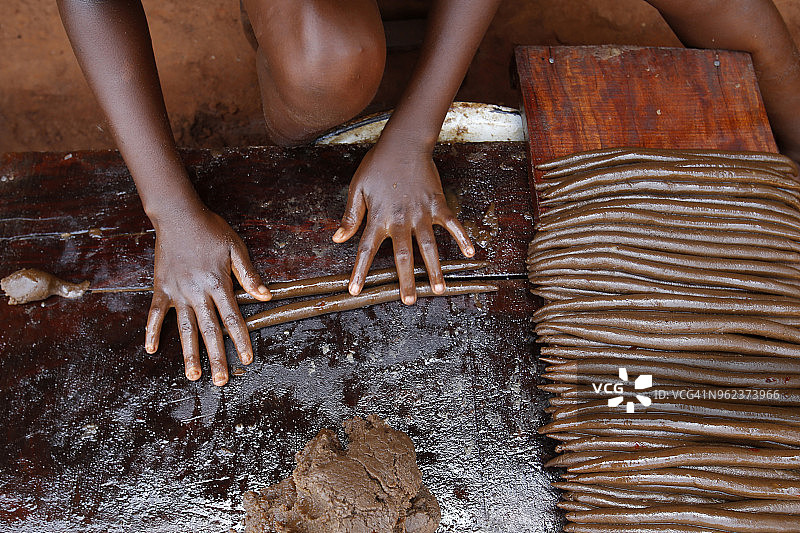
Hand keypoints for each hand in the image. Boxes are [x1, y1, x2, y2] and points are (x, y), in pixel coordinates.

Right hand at [144, 205, 270, 385]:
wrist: (178, 215)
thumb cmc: (210, 229)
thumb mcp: (235, 248)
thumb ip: (248, 275)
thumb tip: (266, 296)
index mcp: (218, 283)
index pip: (233, 318)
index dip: (241, 340)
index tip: (248, 359)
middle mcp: (198, 292)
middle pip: (210, 331)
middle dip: (217, 357)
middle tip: (220, 381)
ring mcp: (177, 292)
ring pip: (184, 328)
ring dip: (189, 353)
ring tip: (193, 375)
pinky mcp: (161, 288)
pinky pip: (155, 313)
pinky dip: (152, 331)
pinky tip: (151, 349)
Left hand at [332, 143, 474, 303]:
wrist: (404, 143)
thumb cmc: (378, 165)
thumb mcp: (357, 188)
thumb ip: (350, 216)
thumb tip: (337, 239)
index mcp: (378, 218)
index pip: (366, 250)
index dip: (360, 271)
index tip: (355, 291)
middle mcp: (400, 220)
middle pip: (402, 256)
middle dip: (406, 280)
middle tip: (409, 301)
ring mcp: (421, 213)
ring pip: (428, 247)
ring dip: (434, 269)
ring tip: (438, 290)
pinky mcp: (437, 204)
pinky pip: (451, 224)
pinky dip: (461, 238)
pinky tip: (469, 254)